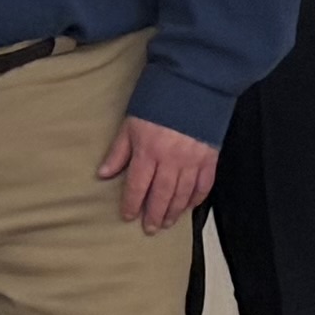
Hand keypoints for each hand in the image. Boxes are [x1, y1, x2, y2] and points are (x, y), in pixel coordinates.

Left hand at [105, 113, 221, 230]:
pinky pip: (205, 184)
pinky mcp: (210, 158)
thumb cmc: (157, 102)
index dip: (132, 203)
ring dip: (175, 211)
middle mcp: (171, 160)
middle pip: (161, 195)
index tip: (128, 216)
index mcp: (148, 151)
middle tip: (150, 229)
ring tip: (167, 223)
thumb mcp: (130, 124)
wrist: (192, 85)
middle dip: (154, 214)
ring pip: (183, 194)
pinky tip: (190, 207)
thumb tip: (103, 174)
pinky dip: (197, 198)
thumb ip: (119, 151)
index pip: (138, 185)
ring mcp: (193, 161)